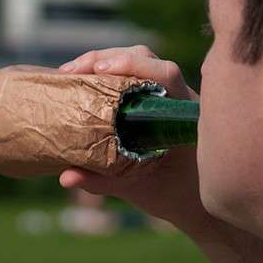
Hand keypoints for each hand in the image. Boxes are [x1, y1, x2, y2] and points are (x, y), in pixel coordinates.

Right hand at [57, 45, 205, 231]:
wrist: (197, 204)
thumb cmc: (175, 197)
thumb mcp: (140, 191)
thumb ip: (104, 182)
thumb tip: (65, 177)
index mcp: (184, 115)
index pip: (165, 74)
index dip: (132, 65)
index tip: (101, 70)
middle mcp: (178, 97)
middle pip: (145, 59)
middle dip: (106, 58)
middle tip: (71, 72)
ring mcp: (167, 96)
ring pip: (138, 63)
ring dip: (104, 62)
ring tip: (71, 74)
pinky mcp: (154, 101)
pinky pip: (132, 78)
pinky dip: (108, 76)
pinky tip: (84, 84)